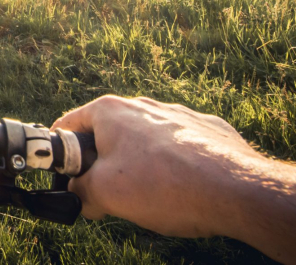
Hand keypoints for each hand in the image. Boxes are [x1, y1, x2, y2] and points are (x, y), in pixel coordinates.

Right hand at [52, 95, 266, 237]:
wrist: (238, 191)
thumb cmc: (165, 186)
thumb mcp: (105, 194)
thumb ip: (79, 193)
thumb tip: (77, 197)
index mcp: (110, 111)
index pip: (68, 126)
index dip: (63, 157)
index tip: (70, 182)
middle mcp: (142, 105)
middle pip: (107, 135)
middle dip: (104, 165)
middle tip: (111, 194)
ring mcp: (178, 114)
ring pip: (144, 142)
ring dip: (140, 165)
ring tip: (153, 195)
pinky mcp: (208, 129)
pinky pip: (178, 147)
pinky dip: (174, 166)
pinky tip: (183, 188)